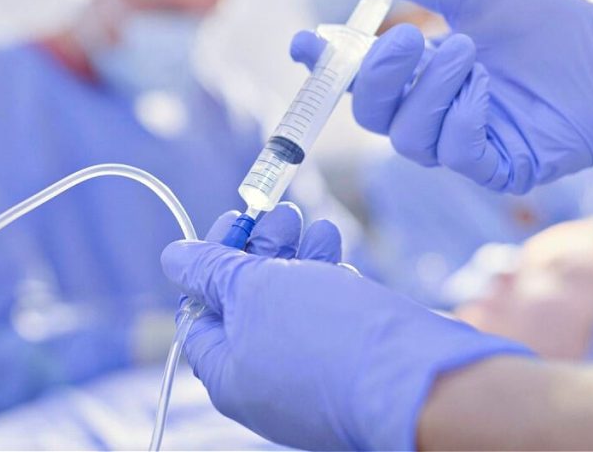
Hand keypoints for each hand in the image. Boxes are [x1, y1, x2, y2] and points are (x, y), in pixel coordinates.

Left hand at [163, 203, 531, 449]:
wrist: (418, 379)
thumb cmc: (326, 337)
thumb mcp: (253, 290)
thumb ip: (210, 271)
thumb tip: (174, 257)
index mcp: (228, 375)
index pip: (197, 315)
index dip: (208, 264)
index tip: (232, 223)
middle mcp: (265, 380)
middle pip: (246, 305)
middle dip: (259, 250)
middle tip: (277, 213)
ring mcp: (310, 374)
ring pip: (290, 304)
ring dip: (296, 255)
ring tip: (313, 222)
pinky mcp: (349, 362)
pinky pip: (326, 316)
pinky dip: (325, 278)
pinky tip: (335, 248)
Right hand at [291, 0, 592, 193]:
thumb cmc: (558, 22)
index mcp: (425, 70)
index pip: (361, 76)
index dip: (328, 63)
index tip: (308, 42)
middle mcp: (437, 110)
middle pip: (373, 115)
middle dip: (381, 78)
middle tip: (410, 38)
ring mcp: (467, 143)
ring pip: (409, 140)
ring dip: (430, 94)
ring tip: (469, 54)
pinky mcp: (502, 168)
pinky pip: (457, 156)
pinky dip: (463, 120)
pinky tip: (488, 90)